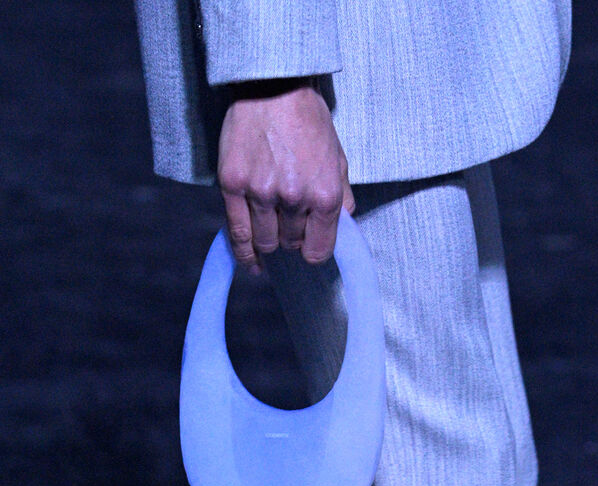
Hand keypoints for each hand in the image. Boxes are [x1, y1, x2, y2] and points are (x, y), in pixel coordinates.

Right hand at [216, 76, 354, 273]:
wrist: (273, 87)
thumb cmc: (308, 121)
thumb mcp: (338, 158)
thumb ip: (341, 197)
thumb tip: (341, 226)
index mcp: (325, 195)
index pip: (318, 250)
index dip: (313, 252)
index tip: (308, 247)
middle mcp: (294, 199)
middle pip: (290, 244)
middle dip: (291, 239)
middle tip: (288, 224)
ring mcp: (261, 194)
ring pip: (265, 241)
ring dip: (269, 242)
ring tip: (269, 236)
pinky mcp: (233, 186)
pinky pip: (237, 233)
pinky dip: (243, 253)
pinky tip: (250, 263)